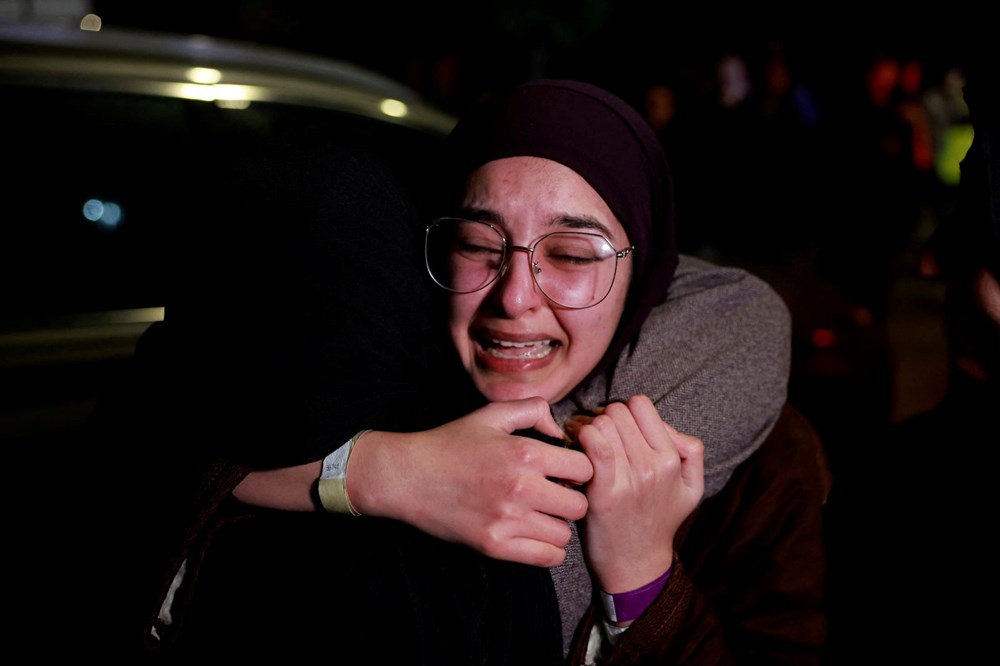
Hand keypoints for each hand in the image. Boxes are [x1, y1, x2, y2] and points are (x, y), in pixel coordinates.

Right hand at [348, 397, 593, 566]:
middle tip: (554, 496)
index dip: (578, 469)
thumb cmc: (450, 444)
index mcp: (525, 452)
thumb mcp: (491, 415)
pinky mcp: (493, 545)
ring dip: (556, 525)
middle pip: (579, 505)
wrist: (408, 476)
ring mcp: (507, 520)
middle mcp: (521, 487)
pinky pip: (546, 558)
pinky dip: (546, 550)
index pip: (584, 468)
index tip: (564, 472)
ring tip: (540, 515)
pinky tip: (533, 535)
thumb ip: (532, 410)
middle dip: (571, 499)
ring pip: (564, 534)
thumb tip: (559, 428)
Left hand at [569, 394, 703, 592]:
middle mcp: (653, 466)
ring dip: (588, 428)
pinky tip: (580, 452)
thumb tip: (668, 426)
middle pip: (618, 411)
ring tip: (588, 445)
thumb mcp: (693, 487)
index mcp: (672, 460)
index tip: (620, 428)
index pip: (641, 404)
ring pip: (601, 423)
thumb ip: (691, 450)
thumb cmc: (660, 519)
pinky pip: (594, 445)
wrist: (636, 563)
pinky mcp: (603, 493)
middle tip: (601, 436)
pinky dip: (582, 440)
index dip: (626, 411)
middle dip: (605, 418)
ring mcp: (629, 480)